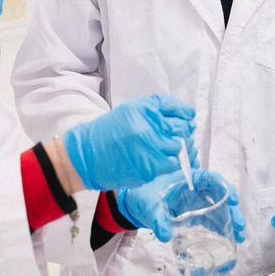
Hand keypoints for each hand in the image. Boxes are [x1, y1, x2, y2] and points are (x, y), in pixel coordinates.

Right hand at [63, 94, 194, 191]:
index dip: (185, 114)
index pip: (177, 109)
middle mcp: (149, 126)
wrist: (87, 155)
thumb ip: (154, 111)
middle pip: (181, 128)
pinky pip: (172, 164)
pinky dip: (170, 162)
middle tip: (178, 135)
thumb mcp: (129, 111)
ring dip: (176, 149)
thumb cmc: (107, 133)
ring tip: (164, 149)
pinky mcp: (150, 166)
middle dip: (183, 132)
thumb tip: (184, 117)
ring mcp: (150, 147)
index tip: (188, 119)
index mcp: (144, 109)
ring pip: (179, 147)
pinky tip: (159, 160)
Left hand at [116, 162, 246, 244]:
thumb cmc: (142, 195)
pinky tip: (230, 239)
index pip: (210, 179)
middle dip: (232, 210)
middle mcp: (194, 189)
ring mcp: (195, 203)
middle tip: (240, 224)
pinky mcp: (193, 215)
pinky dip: (220, 229)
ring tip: (240, 236)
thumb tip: (164, 233)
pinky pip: (210, 221)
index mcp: (186, 178)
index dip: (224, 187)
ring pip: (218, 210)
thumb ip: (157, 218)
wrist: (133, 205)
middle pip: (219, 196)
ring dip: (230, 222)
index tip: (233, 199)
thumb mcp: (149, 204)